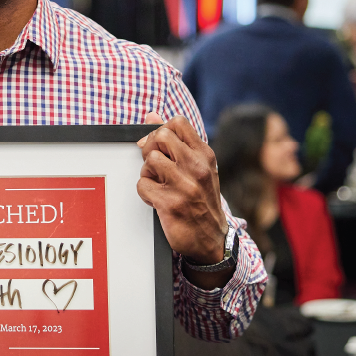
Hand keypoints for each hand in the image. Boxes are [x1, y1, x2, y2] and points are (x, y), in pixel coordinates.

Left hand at [137, 112, 231, 285]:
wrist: (212, 240)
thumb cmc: (202, 199)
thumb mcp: (197, 167)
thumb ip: (176, 140)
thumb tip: (151, 115)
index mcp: (204, 155)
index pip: (177, 122)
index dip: (161, 131)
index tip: (161, 147)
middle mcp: (197, 167)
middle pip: (159, 136)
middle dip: (150, 149)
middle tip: (156, 166)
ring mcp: (184, 186)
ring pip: (149, 160)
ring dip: (147, 173)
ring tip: (158, 184)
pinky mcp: (170, 204)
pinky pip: (142, 184)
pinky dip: (145, 192)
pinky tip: (157, 200)